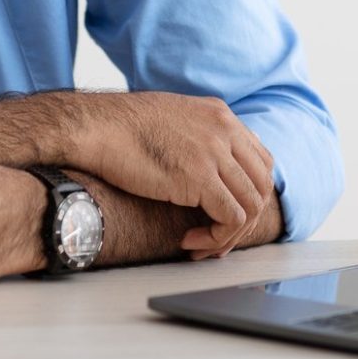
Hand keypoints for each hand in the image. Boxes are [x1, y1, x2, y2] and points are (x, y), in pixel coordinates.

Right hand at [79, 92, 274, 257]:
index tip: (224, 211)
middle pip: (262, 184)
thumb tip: (205, 165)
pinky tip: (189, 241)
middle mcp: (224, 130)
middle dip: (245, 218)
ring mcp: (215, 152)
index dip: (248, 193)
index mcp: (219, 114)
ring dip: (229, 234)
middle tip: (215, 236)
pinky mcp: (200, 178)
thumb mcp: (172, 118)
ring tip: (200, 244)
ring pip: (252, 206)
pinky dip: (217, 238)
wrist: (96, 126)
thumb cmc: (119, 126)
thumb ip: (197, 135)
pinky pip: (231, 219)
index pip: (260, 160)